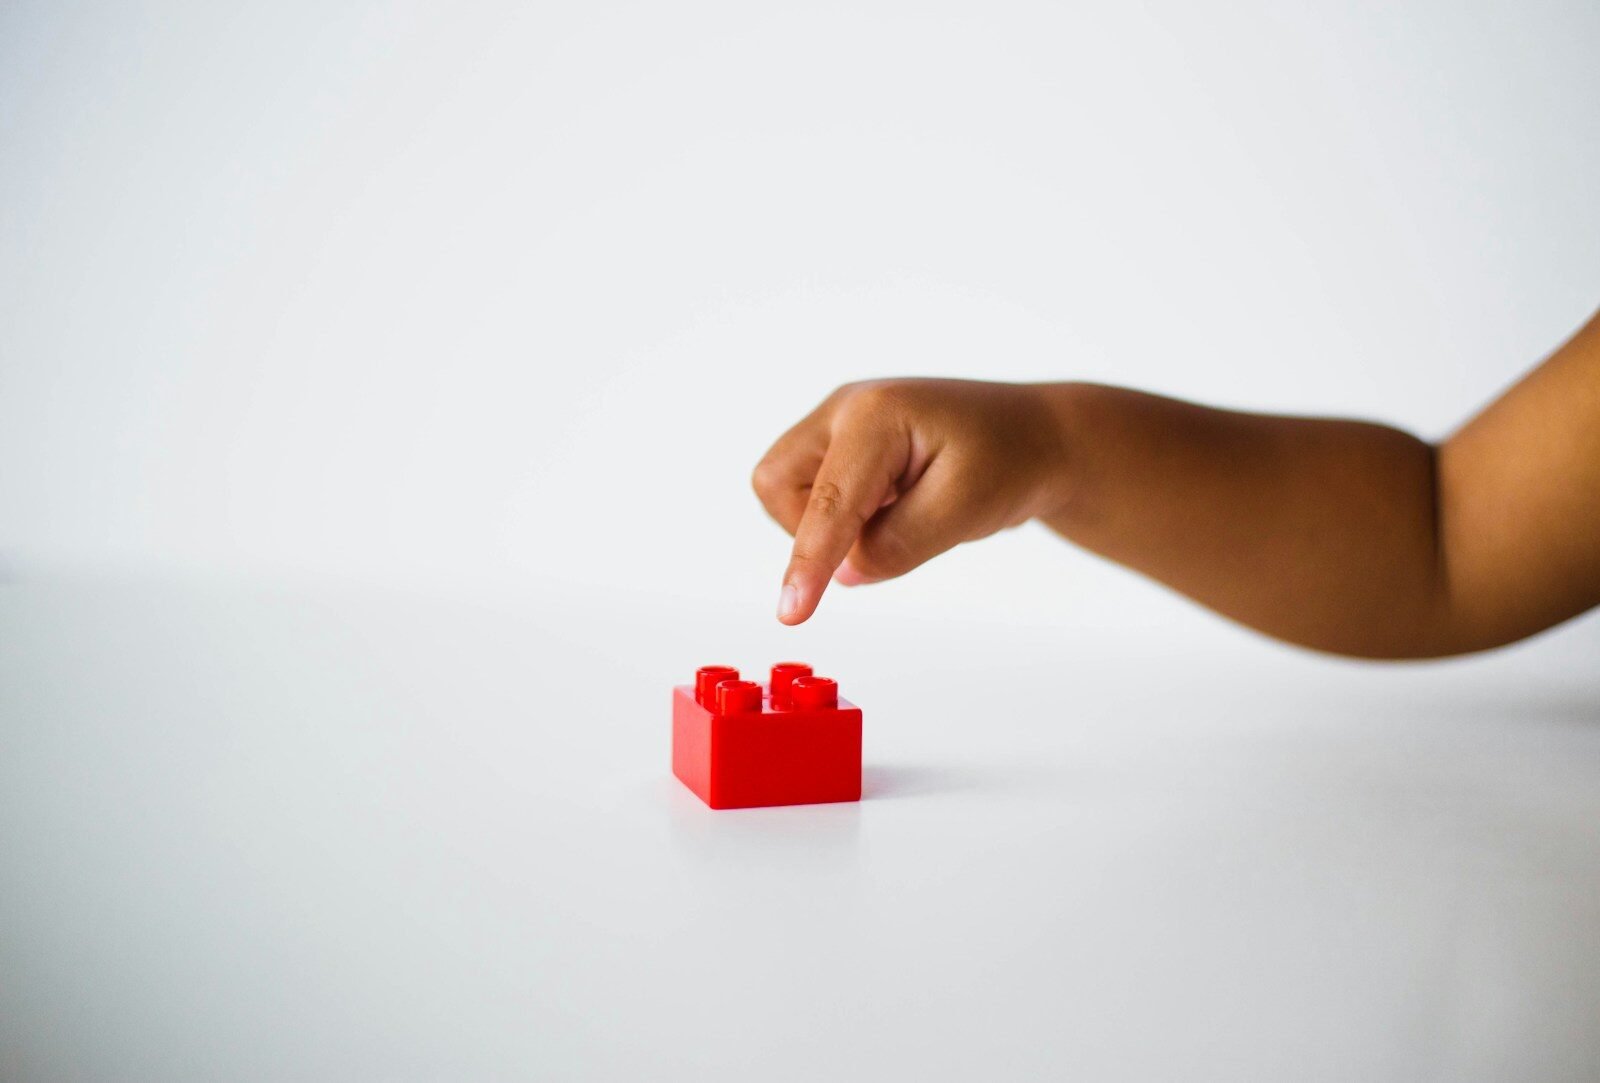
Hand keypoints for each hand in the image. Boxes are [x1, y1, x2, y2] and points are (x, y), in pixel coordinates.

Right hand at [752, 379, 1071, 623]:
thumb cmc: (1011, 460)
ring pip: (788, 490)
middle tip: (880, 538)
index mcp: (876, 414)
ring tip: (900, 514)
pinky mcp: (844, 444)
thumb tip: (843, 573)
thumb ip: (898, 545)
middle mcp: (847, 408)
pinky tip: (895, 506)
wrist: (1037, 438)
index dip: (808, 561)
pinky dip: (842, 517)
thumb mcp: (965, 510)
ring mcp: (841, 422)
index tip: (791, 613)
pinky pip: (813, 491)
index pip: (827, 502)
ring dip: (827, 524)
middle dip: (810, 528)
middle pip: (778, 484)